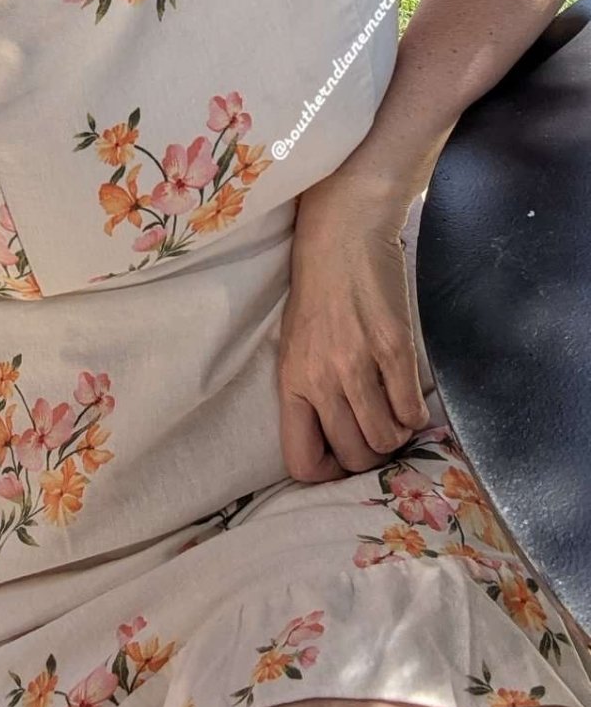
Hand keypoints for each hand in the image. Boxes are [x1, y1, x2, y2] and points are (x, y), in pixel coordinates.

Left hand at [278, 193, 430, 482]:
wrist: (342, 234)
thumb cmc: (318, 289)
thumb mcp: (297, 344)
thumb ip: (309, 391)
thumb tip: (334, 439)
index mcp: (291, 381)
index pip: (301, 461)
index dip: (327, 471)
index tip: (343, 455)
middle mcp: (321, 380)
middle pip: (353, 457)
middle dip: (371, 456)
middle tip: (378, 435)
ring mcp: (358, 365)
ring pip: (385, 440)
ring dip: (396, 437)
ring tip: (396, 417)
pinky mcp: (393, 348)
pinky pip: (410, 410)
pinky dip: (415, 415)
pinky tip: (410, 399)